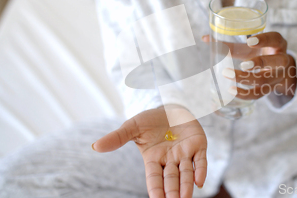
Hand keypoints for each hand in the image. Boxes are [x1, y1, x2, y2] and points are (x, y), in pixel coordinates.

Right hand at [92, 107, 206, 197]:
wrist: (171, 106)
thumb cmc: (150, 119)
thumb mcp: (132, 127)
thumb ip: (117, 138)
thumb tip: (95, 146)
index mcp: (153, 158)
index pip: (154, 177)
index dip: (155, 189)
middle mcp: (170, 159)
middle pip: (171, 179)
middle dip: (171, 191)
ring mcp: (185, 153)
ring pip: (186, 173)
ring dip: (186, 186)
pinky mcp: (198, 145)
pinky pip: (200, 161)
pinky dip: (201, 171)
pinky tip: (200, 182)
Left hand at [203, 32, 296, 99]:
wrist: (278, 70)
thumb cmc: (260, 53)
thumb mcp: (250, 47)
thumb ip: (230, 44)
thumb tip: (205, 38)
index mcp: (278, 44)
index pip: (275, 39)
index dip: (264, 40)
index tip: (249, 41)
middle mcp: (282, 61)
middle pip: (277, 62)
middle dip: (259, 63)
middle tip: (243, 65)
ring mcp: (277, 77)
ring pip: (265, 80)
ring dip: (246, 79)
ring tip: (229, 75)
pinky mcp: (269, 89)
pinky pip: (259, 94)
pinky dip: (245, 94)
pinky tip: (232, 90)